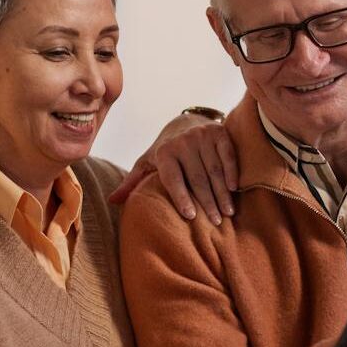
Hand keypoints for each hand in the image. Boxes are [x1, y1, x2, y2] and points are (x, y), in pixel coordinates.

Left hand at [110, 113, 238, 223]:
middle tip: (215, 223)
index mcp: (164, 152)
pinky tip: (234, 190)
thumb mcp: (147, 163)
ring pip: (214, 170)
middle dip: (207, 202)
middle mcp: (183, 142)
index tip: (191, 216)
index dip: (181, 197)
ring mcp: (202, 136)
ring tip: (227, 213)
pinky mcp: (219, 133)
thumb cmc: (165, 151)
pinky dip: (232, 173)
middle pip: (197, 178)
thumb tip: (112, 201)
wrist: (184, 123)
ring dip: (222, 193)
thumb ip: (132, 182)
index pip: (173, 178)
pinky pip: (228, 156)